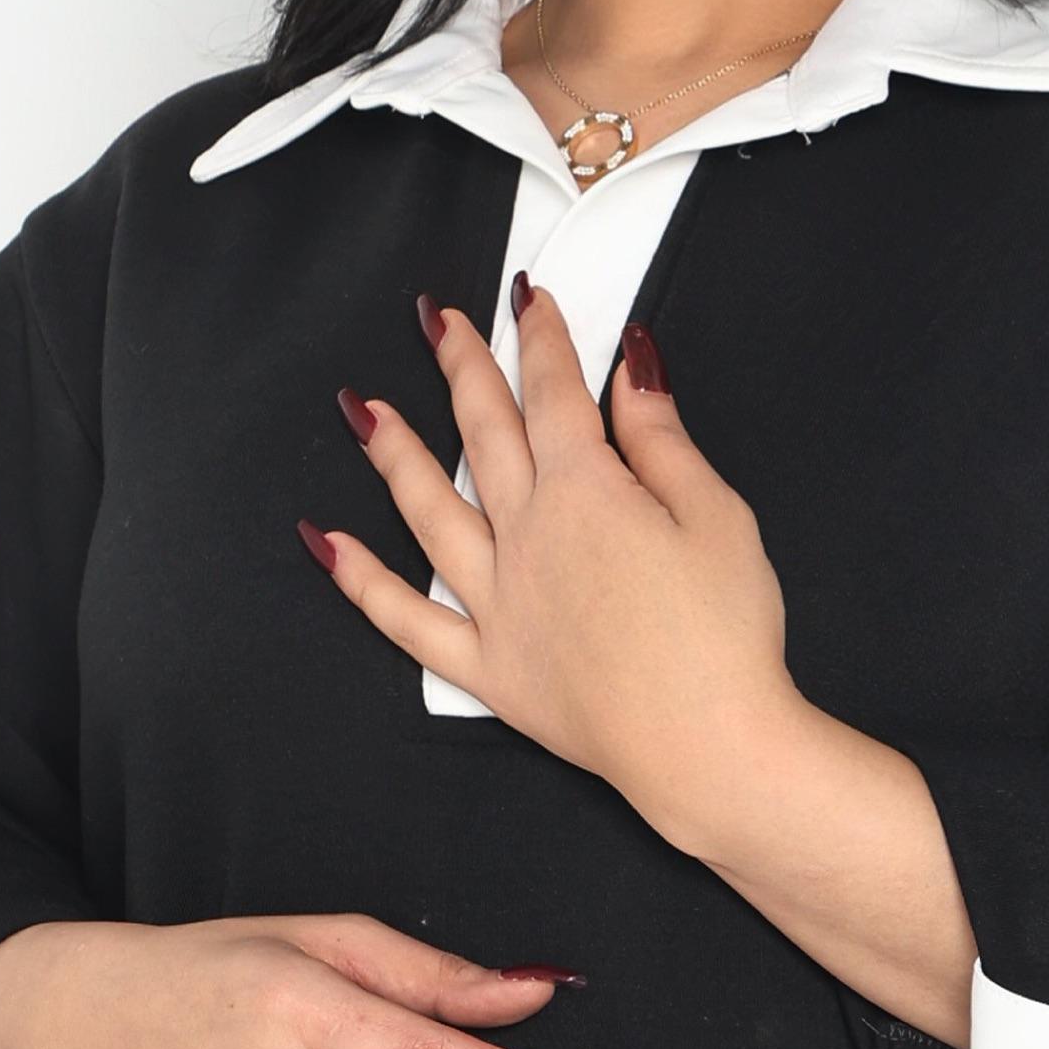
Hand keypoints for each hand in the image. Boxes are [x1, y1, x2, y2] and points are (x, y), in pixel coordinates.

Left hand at [303, 288, 801, 841]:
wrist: (708, 747)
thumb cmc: (724, 640)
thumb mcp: (718, 515)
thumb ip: (663, 440)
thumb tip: (629, 372)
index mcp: (587, 493)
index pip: (553, 394)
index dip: (540, 339)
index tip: (527, 301)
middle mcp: (528, 537)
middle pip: (484, 434)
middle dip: (461, 368)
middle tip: (437, 323)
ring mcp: (498, 602)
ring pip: (428, 509)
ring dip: (392, 452)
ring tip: (361, 409)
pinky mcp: (488, 666)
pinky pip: (405, 617)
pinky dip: (359, 579)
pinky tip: (324, 543)